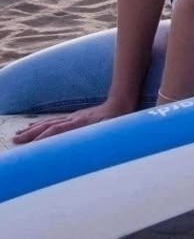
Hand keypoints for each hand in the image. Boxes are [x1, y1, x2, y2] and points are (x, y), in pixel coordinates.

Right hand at [12, 101, 127, 144]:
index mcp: (82, 123)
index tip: (31, 147)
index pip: (58, 130)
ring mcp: (74, 117)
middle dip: (32, 133)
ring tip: (20, 133)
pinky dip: (43, 124)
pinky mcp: (76, 117)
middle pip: (49, 126)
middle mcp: (75, 119)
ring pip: (50, 123)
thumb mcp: (111, 129)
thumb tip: (92, 145)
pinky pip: (56, 121)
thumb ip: (100, 137)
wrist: (122, 101)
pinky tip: (37, 125)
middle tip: (16, 139)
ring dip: (34, 128)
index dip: (44, 138)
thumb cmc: (119, 118)